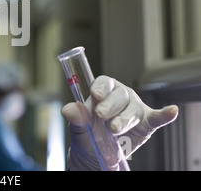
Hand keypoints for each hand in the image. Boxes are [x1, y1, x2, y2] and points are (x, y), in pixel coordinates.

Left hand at [61, 75, 178, 170]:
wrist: (96, 157)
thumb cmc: (87, 137)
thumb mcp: (78, 129)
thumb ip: (75, 118)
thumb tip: (68, 109)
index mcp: (103, 92)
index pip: (104, 82)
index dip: (101, 87)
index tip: (95, 95)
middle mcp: (120, 97)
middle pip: (119, 94)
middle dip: (110, 105)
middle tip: (101, 115)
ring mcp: (134, 109)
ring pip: (132, 108)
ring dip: (124, 118)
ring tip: (114, 129)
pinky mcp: (146, 123)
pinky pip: (156, 118)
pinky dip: (164, 115)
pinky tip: (171, 111)